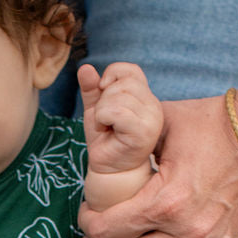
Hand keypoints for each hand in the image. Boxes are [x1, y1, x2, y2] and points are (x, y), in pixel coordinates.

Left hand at [78, 61, 162, 176]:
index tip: (103, 95)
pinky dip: (102, 119)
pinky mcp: (144, 132)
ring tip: (106, 126)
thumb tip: (84, 67)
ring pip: (117, 97)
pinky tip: (107, 130)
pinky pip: (116, 111)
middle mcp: (153, 106)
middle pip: (123, 83)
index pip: (130, 70)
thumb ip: (91, 88)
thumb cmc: (105, 140)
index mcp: (145, 97)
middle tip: (104, 120)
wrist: (108, 169)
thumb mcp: (95, 108)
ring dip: (101, 112)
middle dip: (104, 99)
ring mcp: (151, 119)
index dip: (111, 76)